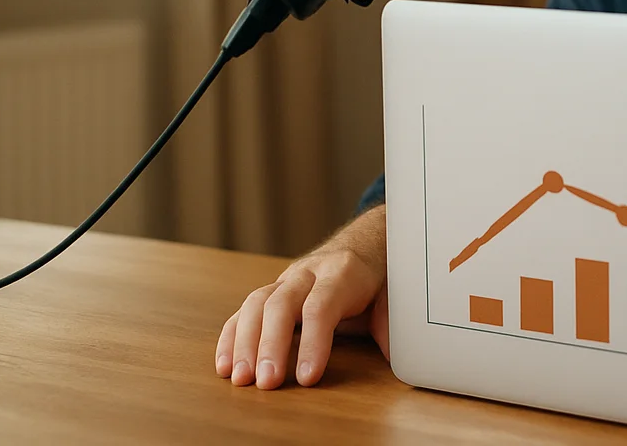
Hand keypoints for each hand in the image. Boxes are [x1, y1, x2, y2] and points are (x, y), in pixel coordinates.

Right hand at [215, 205, 388, 388]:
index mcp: (344, 271)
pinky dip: (231, 337)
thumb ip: (395, 328)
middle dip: (271, 345)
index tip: (308, 377)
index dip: (314, 341)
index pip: (322, 306)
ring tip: (239, 379)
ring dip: (244, 343)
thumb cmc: (382, 278)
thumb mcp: (396, 299)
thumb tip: (402, 361)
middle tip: (266, 383)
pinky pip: (243, 311)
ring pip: (256, 304)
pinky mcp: (272, 291)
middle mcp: (309, 271)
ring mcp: (287, 279)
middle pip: (281, 304)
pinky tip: (225, 366)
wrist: (369, 242)